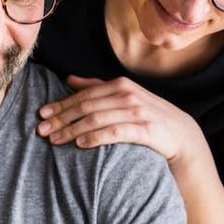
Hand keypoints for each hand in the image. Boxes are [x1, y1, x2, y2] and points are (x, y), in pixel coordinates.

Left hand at [37, 75, 204, 166]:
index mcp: (120, 85)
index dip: (60, 104)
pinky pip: (114, 133)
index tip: (41, 115)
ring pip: (96, 119)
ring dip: (72, 130)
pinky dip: (95, 137)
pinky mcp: (144, 130)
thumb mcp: (124, 97)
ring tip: (54, 140)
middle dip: (60, 118)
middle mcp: (127, 95)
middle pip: (86, 106)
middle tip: (41, 130)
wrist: (182, 136)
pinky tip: (79, 144)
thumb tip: (68, 78)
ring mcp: (137, 112)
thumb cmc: (147, 116)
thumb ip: (96, 87)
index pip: (83, 95)